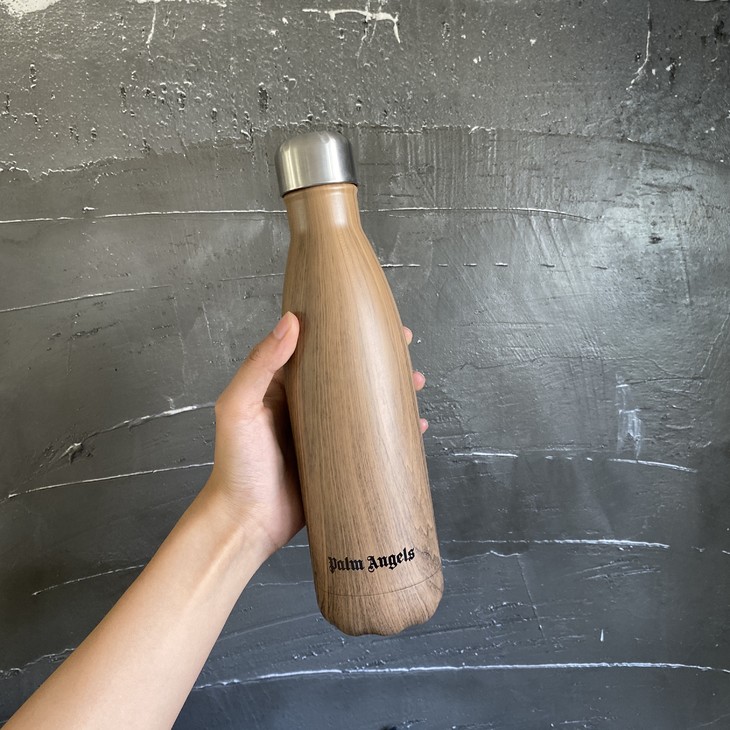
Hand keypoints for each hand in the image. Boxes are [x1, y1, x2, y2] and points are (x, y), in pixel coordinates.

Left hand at [204, 311, 427, 558]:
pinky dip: (394, 432)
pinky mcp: (340, 462)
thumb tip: (291, 321)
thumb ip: (260, 364)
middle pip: (350, 375)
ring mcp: (326, 436)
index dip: (345, 333)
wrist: (247, 523)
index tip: (371, 323)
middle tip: (405, 350)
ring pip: (366, 405)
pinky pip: (372, 441)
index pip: (318, 349)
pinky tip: (416, 429)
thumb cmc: (236, 465)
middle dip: (379, 361)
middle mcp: (307, 408)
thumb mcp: (239, 407)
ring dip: (392, 392)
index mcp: (283, 388)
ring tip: (416, 383)